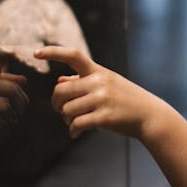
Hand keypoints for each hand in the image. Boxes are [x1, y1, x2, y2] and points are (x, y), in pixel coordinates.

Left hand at [35, 45, 170, 139]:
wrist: (150, 115)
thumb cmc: (126, 99)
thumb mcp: (107, 84)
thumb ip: (83, 81)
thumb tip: (59, 80)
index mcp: (98, 71)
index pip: (73, 55)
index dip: (53, 52)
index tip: (36, 52)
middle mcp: (99, 82)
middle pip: (61, 90)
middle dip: (56, 103)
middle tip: (60, 111)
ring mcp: (102, 99)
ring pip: (66, 110)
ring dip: (66, 119)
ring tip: (74, 123)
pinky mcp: (104, 117)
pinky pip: (76, 124)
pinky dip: (73, 131)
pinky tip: (76, 133)